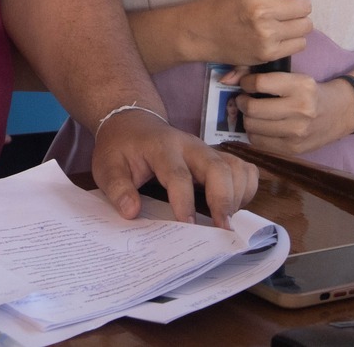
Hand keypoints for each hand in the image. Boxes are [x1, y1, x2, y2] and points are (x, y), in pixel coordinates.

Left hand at [91, 107, 257, 230]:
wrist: (133, 122)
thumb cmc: (121, 147)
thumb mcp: (107, 166)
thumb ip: (117, 188)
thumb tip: (131, 212)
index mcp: (162, 147)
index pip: (178, 174)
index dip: (184, 201)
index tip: (187, 227)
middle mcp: (190, 146)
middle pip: (218, 167)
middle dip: (223, 199)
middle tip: (221, 230)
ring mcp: (207, 151)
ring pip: (236, 168)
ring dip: (237, 196)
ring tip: (225, 222)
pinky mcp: (217, 157)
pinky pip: (244, 170)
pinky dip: (247, 190)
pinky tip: (234, 208)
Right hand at [186, 0, 326, 67]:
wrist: (204, 31)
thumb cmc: (227, 1)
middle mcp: (262, 10)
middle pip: (306, 6)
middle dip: (297, 6)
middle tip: (283, 8)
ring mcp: (266, 34)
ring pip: (306, 26)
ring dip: (297, 23)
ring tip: (281, 22)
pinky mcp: (268, 53)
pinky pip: (300, 44)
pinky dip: (292, 40)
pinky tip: (278, 36)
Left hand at [237, 72, 353, 156]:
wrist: (339, 113)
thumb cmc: (310, 91)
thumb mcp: (293, 77)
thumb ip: (260, 74)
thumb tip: (226, 79)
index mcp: (301, 86)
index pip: (259, 83)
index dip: (246, 83)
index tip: (247, 84)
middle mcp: (301, 110)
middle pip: (252, 108)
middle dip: (242, 102)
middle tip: (245, 99)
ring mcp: (297, 133)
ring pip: (252, 127)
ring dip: (247, 119)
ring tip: (253, 113)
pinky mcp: (293, 149)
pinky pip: (258, 143)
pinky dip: (255, 133)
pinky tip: (262, 126)